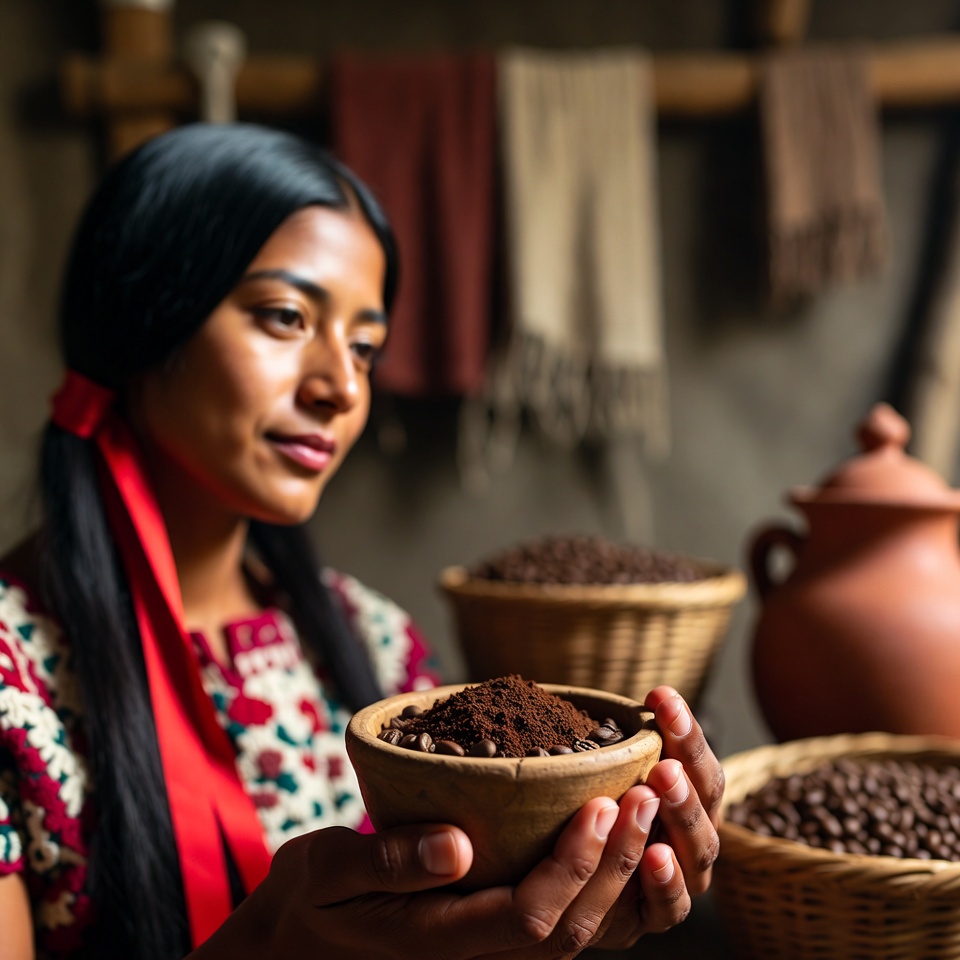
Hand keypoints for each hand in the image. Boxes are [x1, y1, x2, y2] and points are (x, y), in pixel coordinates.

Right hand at [191, 786, 661, 959]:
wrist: (302, 939)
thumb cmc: (314, 899)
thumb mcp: (328, 873)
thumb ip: (386, 859)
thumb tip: (457, 845)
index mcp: (442, 941)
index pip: (530, 916)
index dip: (572, 865)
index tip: (600, 804)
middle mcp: (478, 952)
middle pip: (569, 926)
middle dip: (615, 862)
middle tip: (646, 793)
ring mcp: (489, 946)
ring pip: (576, 927)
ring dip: (620, 870)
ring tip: (650, 803)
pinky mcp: (493, 926)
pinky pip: (561, 915)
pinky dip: (600, 879)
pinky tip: (620, 830)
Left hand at [586, 686, 722, 949]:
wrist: (560, 888)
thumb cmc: (586, 812)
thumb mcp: (601, 773)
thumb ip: (613, 745)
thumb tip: (617, 693)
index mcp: (687, 796)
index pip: (698, 760)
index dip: (685, 729)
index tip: (661, 696)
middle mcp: (693, 835)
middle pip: (706, 797)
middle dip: (688, 765)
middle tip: (665, 745)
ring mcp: (681, 877)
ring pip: (697, 848)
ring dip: (682, 813)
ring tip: (663, 782)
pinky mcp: (655, 916)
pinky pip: (670, 905)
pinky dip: (666, 881)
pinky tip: (655, 856)